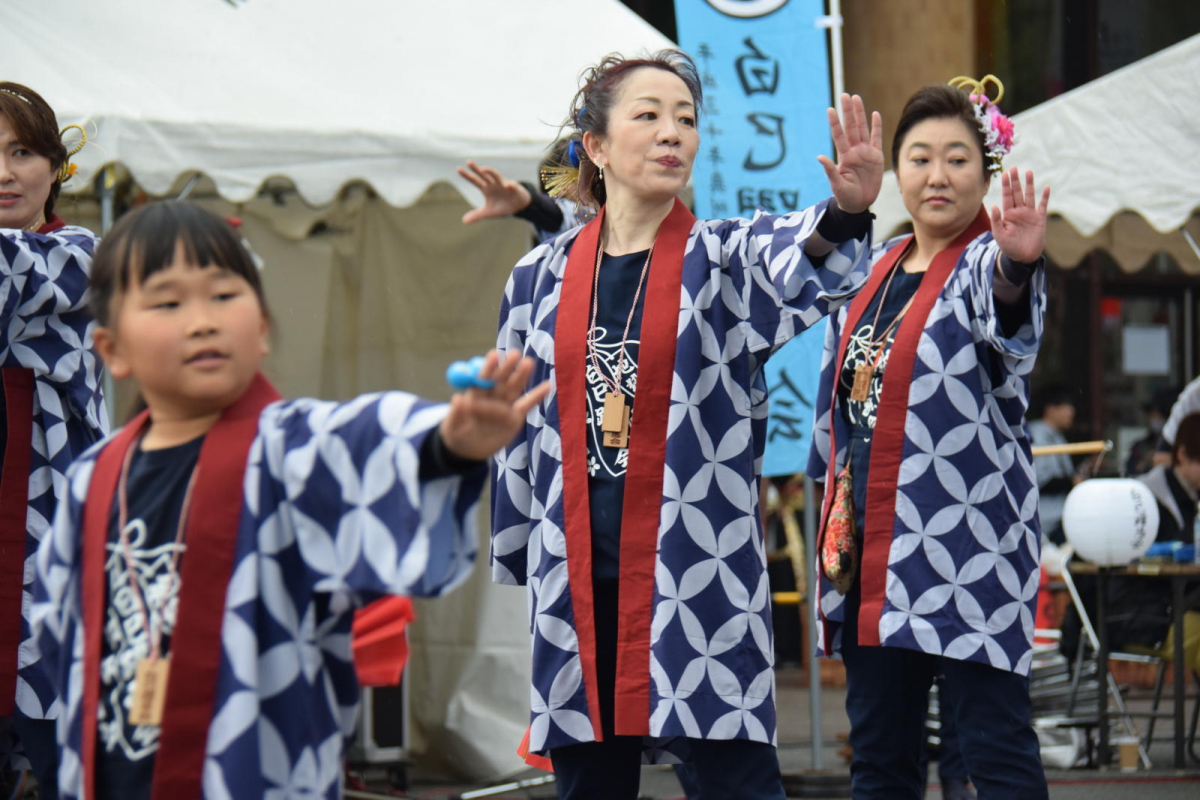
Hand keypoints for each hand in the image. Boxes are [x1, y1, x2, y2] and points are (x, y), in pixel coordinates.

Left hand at [439, 350, 549, 460]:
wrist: (468, 452)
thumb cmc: (456, 435)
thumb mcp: (452, 428)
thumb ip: (456, 414)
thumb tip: (458, 398)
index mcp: (475, 395)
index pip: (483, 379)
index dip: (489, 367)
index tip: (494, 354)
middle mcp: (491, 397)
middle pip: (500, 380)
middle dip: (507, 367)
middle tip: (514, 353)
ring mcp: (504, 406)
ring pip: (514, 388)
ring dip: (521, 375)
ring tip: (528, 362)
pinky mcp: (515, 418)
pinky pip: (526, 405)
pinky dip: (537, 395)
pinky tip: (547, 385)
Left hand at [457, 161, 533, 224]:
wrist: (519, 207)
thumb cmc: (502, 207)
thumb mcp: (489, 212)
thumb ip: (477, 215)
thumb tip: (464, 221)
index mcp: (486, 189)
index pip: (475, 180)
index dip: (467, 175)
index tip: (458, 169)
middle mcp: (493, 184)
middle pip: (484, 175)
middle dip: (476, 169)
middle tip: (468, 162)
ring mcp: (504, 184)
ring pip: (496, 176)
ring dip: (491, 173)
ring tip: (483, 170)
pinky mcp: (514, 188)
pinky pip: (512, 185)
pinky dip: (510, 185)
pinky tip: (508, 185)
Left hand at [817, 94, 883, 214]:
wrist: (859, 204)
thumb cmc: (846, 197)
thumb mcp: (837, 185)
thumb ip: (830, 170)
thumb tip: (819, 157)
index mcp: (844, 157)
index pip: (839, 136)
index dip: (835, 123)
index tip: (830, 109)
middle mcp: (854, 151)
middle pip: (851, 127)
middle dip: (848, 111)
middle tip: (844, 95)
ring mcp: (865, 152)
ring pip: (863, 129)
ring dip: (860, 114)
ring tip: (856, 98)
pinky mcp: (876, 157)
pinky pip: (877, 138)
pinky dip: (876, 127)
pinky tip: (875, 114)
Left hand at [990, 167, 1049, 262]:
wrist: (1022, 257)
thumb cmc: (1008, 247)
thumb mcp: (999, 235)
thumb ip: (996, 221)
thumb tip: (994, 206)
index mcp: (1008, 214)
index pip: (1007, 196)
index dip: (1006, 185)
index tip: (1006, 173)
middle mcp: (1018, 211)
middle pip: (1017, 193)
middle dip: (1016, 181)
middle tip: (1014, 168)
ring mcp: (1029, 214)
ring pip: (1029, 196)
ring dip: (1029, 184)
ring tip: (1029, 172)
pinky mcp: (1039, 219)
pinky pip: (1043, 206)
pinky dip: (1045, 197)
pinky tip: (1046, 187)